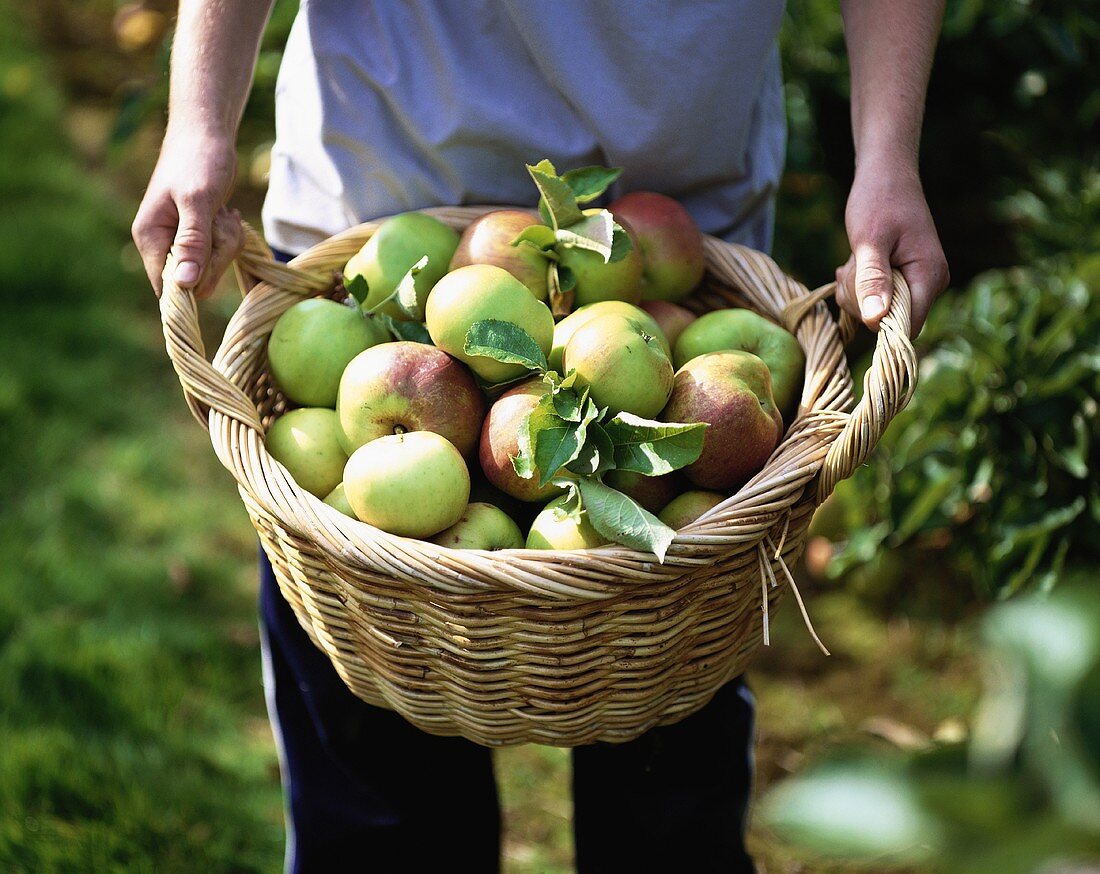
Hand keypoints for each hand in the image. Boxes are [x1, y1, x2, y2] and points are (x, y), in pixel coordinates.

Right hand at [131, 127, 243, 298]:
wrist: (206, 136)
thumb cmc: (198, 161)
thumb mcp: (198, 201)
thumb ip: (192, 242)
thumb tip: (184, 283)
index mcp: (150, 237)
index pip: (167, 287)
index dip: (193, 286)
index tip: (212, 261)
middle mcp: (162, 244)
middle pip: (196, 280)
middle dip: (217, 255)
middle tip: (219, 221)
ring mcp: (182, 242)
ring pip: (213, 267)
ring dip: (227, 242)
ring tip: (222, 213)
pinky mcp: (200, 237)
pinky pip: (221, 252)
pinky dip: (230, 236)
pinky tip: (226, 214)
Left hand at [835, 158, 948, 336]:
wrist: (885, 176)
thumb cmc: (878, 201)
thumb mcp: (869, 240)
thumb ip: (872, 279)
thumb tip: (875, 318)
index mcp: (930, 276)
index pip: (906, 327)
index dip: (878, 322)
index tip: (858, 296)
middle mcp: (929, 284)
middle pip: (888, 322)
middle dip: (860, 302)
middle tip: (851, 268)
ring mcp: (916, 282)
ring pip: (877, 311)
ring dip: (855, 292)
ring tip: (853, 261)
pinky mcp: (902, 279)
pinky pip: (875, 299)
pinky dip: (857, 286)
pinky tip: (854, 263)